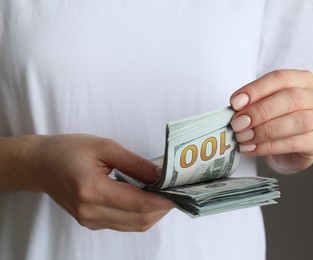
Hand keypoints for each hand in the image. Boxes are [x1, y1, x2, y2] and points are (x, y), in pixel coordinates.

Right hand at [19, 134, 172, 231]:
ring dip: (153, 212)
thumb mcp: (104, 147)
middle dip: (163, 208)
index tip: (181, 191)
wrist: (39, 164)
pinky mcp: (91, 222)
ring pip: (134, 225)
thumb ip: (135, 163)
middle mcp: (90, 212)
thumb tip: (161, 175)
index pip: (139, 204)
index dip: (164, 200)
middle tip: (177, 191)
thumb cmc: (68, 150)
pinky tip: (145, 198)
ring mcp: (89, 220)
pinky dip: (139, 214)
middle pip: (140, 220)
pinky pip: (123, 224)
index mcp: (91, 190)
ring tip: (164, 193)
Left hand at [229, 70, 312, 173]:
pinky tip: (252, 148)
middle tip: (238, 123)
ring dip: (265, 130)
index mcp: (302, 79)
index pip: (280, 78)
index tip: (235, 103)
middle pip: (291, 98)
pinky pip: (295, 143)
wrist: (288, 147)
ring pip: (298, 121)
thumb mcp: (262, 105)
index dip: (256, 90)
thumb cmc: (274, 119)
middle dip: (260, 111)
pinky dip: (269, 146)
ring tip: (243, 137)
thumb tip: (236, 109)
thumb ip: (251, 103)